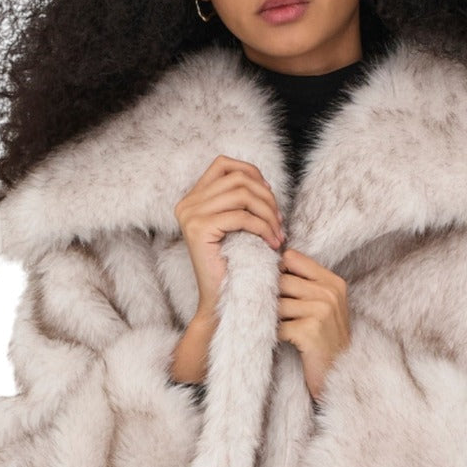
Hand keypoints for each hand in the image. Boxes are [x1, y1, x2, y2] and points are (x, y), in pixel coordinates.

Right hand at [173, 155, 285, 320]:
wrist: (220, 302)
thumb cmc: (233, 266)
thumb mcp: (235, 227)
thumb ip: (239, 201)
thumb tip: (264, 183)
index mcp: (192, 199)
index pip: (223, 165)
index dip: (251, 173)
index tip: (269, 195)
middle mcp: (187, 204)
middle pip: (237, 179)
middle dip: (266, 198)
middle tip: (279, 222)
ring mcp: (190, 215)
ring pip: (242, 195)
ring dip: (268, 213)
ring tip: (278, 234)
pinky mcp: (199, 229)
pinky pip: (241, 217)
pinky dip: (263, 228)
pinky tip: (272, 243)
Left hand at [275, 246, 350, 403]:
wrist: (340, 375)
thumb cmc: (326, 341)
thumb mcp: (324, 307)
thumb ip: (305, 285)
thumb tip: (269, 266)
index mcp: (333, 283)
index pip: (292, 258)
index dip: (278, 270)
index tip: (276, 287)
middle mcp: (329, 294)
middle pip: (282, 280)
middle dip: (273, 297)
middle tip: (276, 314)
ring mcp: (320, 312)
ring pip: (277, 303)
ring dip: (273, 318)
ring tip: (281, 329)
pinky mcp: (309, 331)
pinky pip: (277, 326)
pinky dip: (274, 335)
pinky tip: (282, 342)